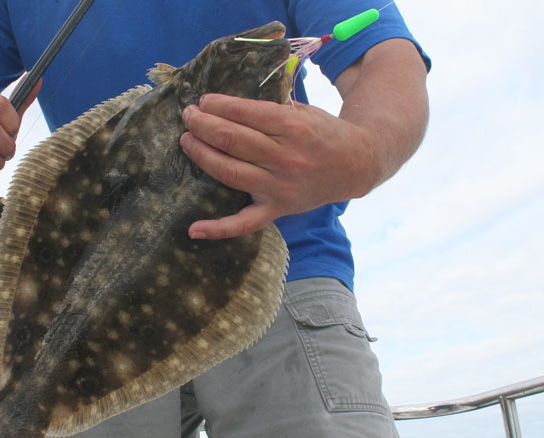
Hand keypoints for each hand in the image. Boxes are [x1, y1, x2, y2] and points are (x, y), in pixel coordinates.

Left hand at [179, 93, 378, 239]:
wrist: (356, 165)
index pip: (245, 114)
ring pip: (230, 172)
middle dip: (203, 125)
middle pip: (232, 140)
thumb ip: (270, 110)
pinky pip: (244, 223)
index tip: (203, 101)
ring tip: (187, 141)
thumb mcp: (303, 111)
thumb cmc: (324, 133)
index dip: (218, 105)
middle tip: (189, 116)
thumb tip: (226, 105)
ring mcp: (280, 187)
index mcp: (293, 127)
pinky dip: (218, 229)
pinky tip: (194, 230)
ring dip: (202, 155)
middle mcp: (285, 158)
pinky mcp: (278, 209)